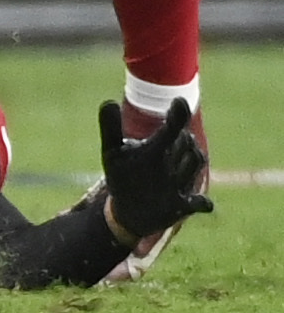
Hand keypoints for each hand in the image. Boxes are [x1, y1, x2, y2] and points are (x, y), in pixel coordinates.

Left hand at [96, 98, 211, 246]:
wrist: (130, 211)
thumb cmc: (124, 176)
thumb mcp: (113, 153)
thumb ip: (110, 129)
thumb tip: (108, 102)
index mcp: (158, 148)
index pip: (172, 129)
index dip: (178, 116)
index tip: (180, 101)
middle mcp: (173, 163)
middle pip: (188, 145)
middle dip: (184, 140)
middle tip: (179, 135)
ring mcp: (179, 185)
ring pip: (194, 168)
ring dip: (191, 163)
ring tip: (182, 159)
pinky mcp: (181, 206)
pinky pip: (199, 204)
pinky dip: (203, 203)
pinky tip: (204, 203)